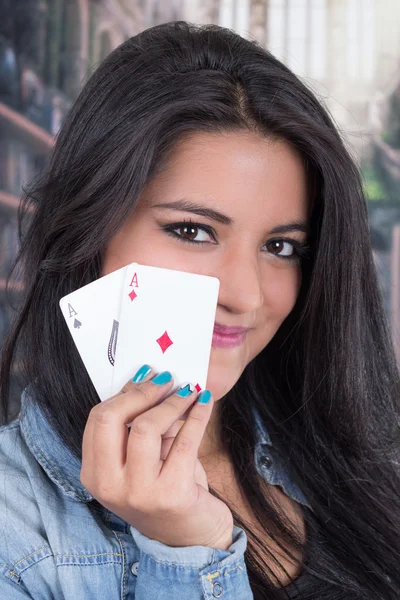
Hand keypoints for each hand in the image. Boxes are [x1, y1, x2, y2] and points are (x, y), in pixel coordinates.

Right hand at [80, 366, 233, 549]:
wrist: (190, 539)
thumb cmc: (163, 489)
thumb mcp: (141, 461)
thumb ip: (139, 425)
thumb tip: (153, 378)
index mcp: (95, 474)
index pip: (98, 419)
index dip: (125, 391)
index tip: (146, 375)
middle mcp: (109, 486)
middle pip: (112, 419)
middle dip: (142, 391)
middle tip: (166, 378)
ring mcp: (139, 493)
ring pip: (146, 427)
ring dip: (171, 402)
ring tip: (188, 391)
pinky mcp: (172, 496)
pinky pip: (185, 441)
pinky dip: (197, 414)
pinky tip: (205, 401)